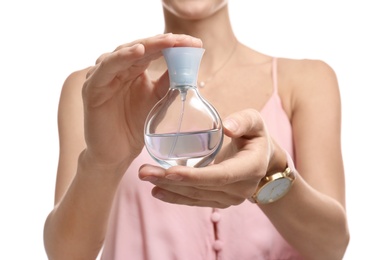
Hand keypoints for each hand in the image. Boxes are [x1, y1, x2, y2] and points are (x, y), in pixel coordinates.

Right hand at [81, 34, 201, 172]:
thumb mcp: (157, 100)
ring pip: (124, 52)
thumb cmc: (135, 127)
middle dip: (164, 42)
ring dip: (147, 45)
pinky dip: (122, 57)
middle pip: (140, 47)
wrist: (117, 154)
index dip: (173, 45)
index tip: (196, 43)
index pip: (153, 50)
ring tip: (168, 41)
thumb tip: (187, 63)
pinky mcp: (93, 88)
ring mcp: (103, 76)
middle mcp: (117, 69)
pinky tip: (138, 51)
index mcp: (132, 70)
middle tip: (186, 40)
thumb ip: (168, 82)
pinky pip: (107, 68)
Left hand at [139, 109, 277, 207]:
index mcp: (250, 167)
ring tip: (145, 177)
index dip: (195, 176)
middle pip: (201, 188)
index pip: (221, 176)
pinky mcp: (219, 201)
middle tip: (144, 172)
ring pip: (195, 197)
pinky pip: (195, 201)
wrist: (263, 161)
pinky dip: (175, 197)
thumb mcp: (255, 123)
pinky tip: (157, 191)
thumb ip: (244, 121)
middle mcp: (240, 189)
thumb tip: (227, 126)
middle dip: (171, 181)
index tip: (170, 171)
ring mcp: (229, 198)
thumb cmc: (255, 136)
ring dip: (168, 189)